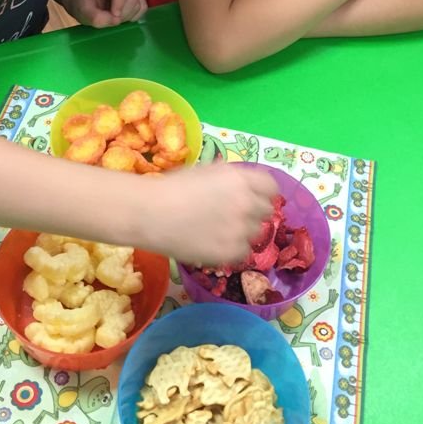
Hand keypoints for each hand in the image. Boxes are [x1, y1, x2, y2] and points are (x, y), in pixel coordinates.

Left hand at [68, 0, 146, 27]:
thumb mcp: (82, 10)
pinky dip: (134, 17)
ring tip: (112, 17)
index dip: (120, 4)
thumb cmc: (83, 3)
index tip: (114, 16)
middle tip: (108, 19)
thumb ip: (96, 17)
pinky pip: (142, 9)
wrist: (85, 1)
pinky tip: (122, 17)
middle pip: (132, 0)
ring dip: (126, 17)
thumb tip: (116, 20)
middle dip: (122, 14)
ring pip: (138, 6)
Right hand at [143, 162, 277, 264]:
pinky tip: (214, 242)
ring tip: (220, 230)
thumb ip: (230, 178)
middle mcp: (247, 202)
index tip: (253, 198)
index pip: (271, 188)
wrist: (151, 213)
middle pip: (267, 211)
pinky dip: (233, 249)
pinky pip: (243, 251)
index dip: (262, 193)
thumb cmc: (173, 187)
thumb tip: (241, 185)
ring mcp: (241, 229)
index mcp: (241, 178)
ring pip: (256, 233)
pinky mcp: (231, 252)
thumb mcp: (206, 171)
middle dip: (254, 212)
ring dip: (243, 231)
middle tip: (234, 215)